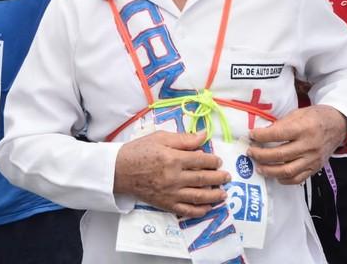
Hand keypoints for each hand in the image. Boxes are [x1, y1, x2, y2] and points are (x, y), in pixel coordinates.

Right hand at [114, 130, 229, 217]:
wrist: (119, 170)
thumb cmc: (139, 151)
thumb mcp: (160, 138)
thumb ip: (183, 139)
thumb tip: (204, 135)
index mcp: (173, 158)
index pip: (201, 160)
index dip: (213, 160)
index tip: (218, 161)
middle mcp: (174, 177)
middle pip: (203, 179)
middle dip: (218, 178)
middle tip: (227, 177)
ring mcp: (171, 193)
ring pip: (198, 196)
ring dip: (214, 196)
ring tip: (223, 194)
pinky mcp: (166, 204)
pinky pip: (186, 210)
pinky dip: (199, 211)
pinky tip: (208, 208)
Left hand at [248, 105, 346, 184]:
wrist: (338, 125)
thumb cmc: (316, 117)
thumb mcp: (299, 113)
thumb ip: (281, 124)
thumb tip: (262, 133)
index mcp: (304, 128)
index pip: (278, 134)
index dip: (262, 136)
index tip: (251, 135)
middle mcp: (309, 145)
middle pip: (280, 154)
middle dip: (261, 155)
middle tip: (251, 152)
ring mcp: (313, 159)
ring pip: (287, 170)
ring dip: (269, 170)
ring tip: (258, 167)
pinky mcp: (315, 168)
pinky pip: (297, 179)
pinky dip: (284, 179)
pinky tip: (275, 175)